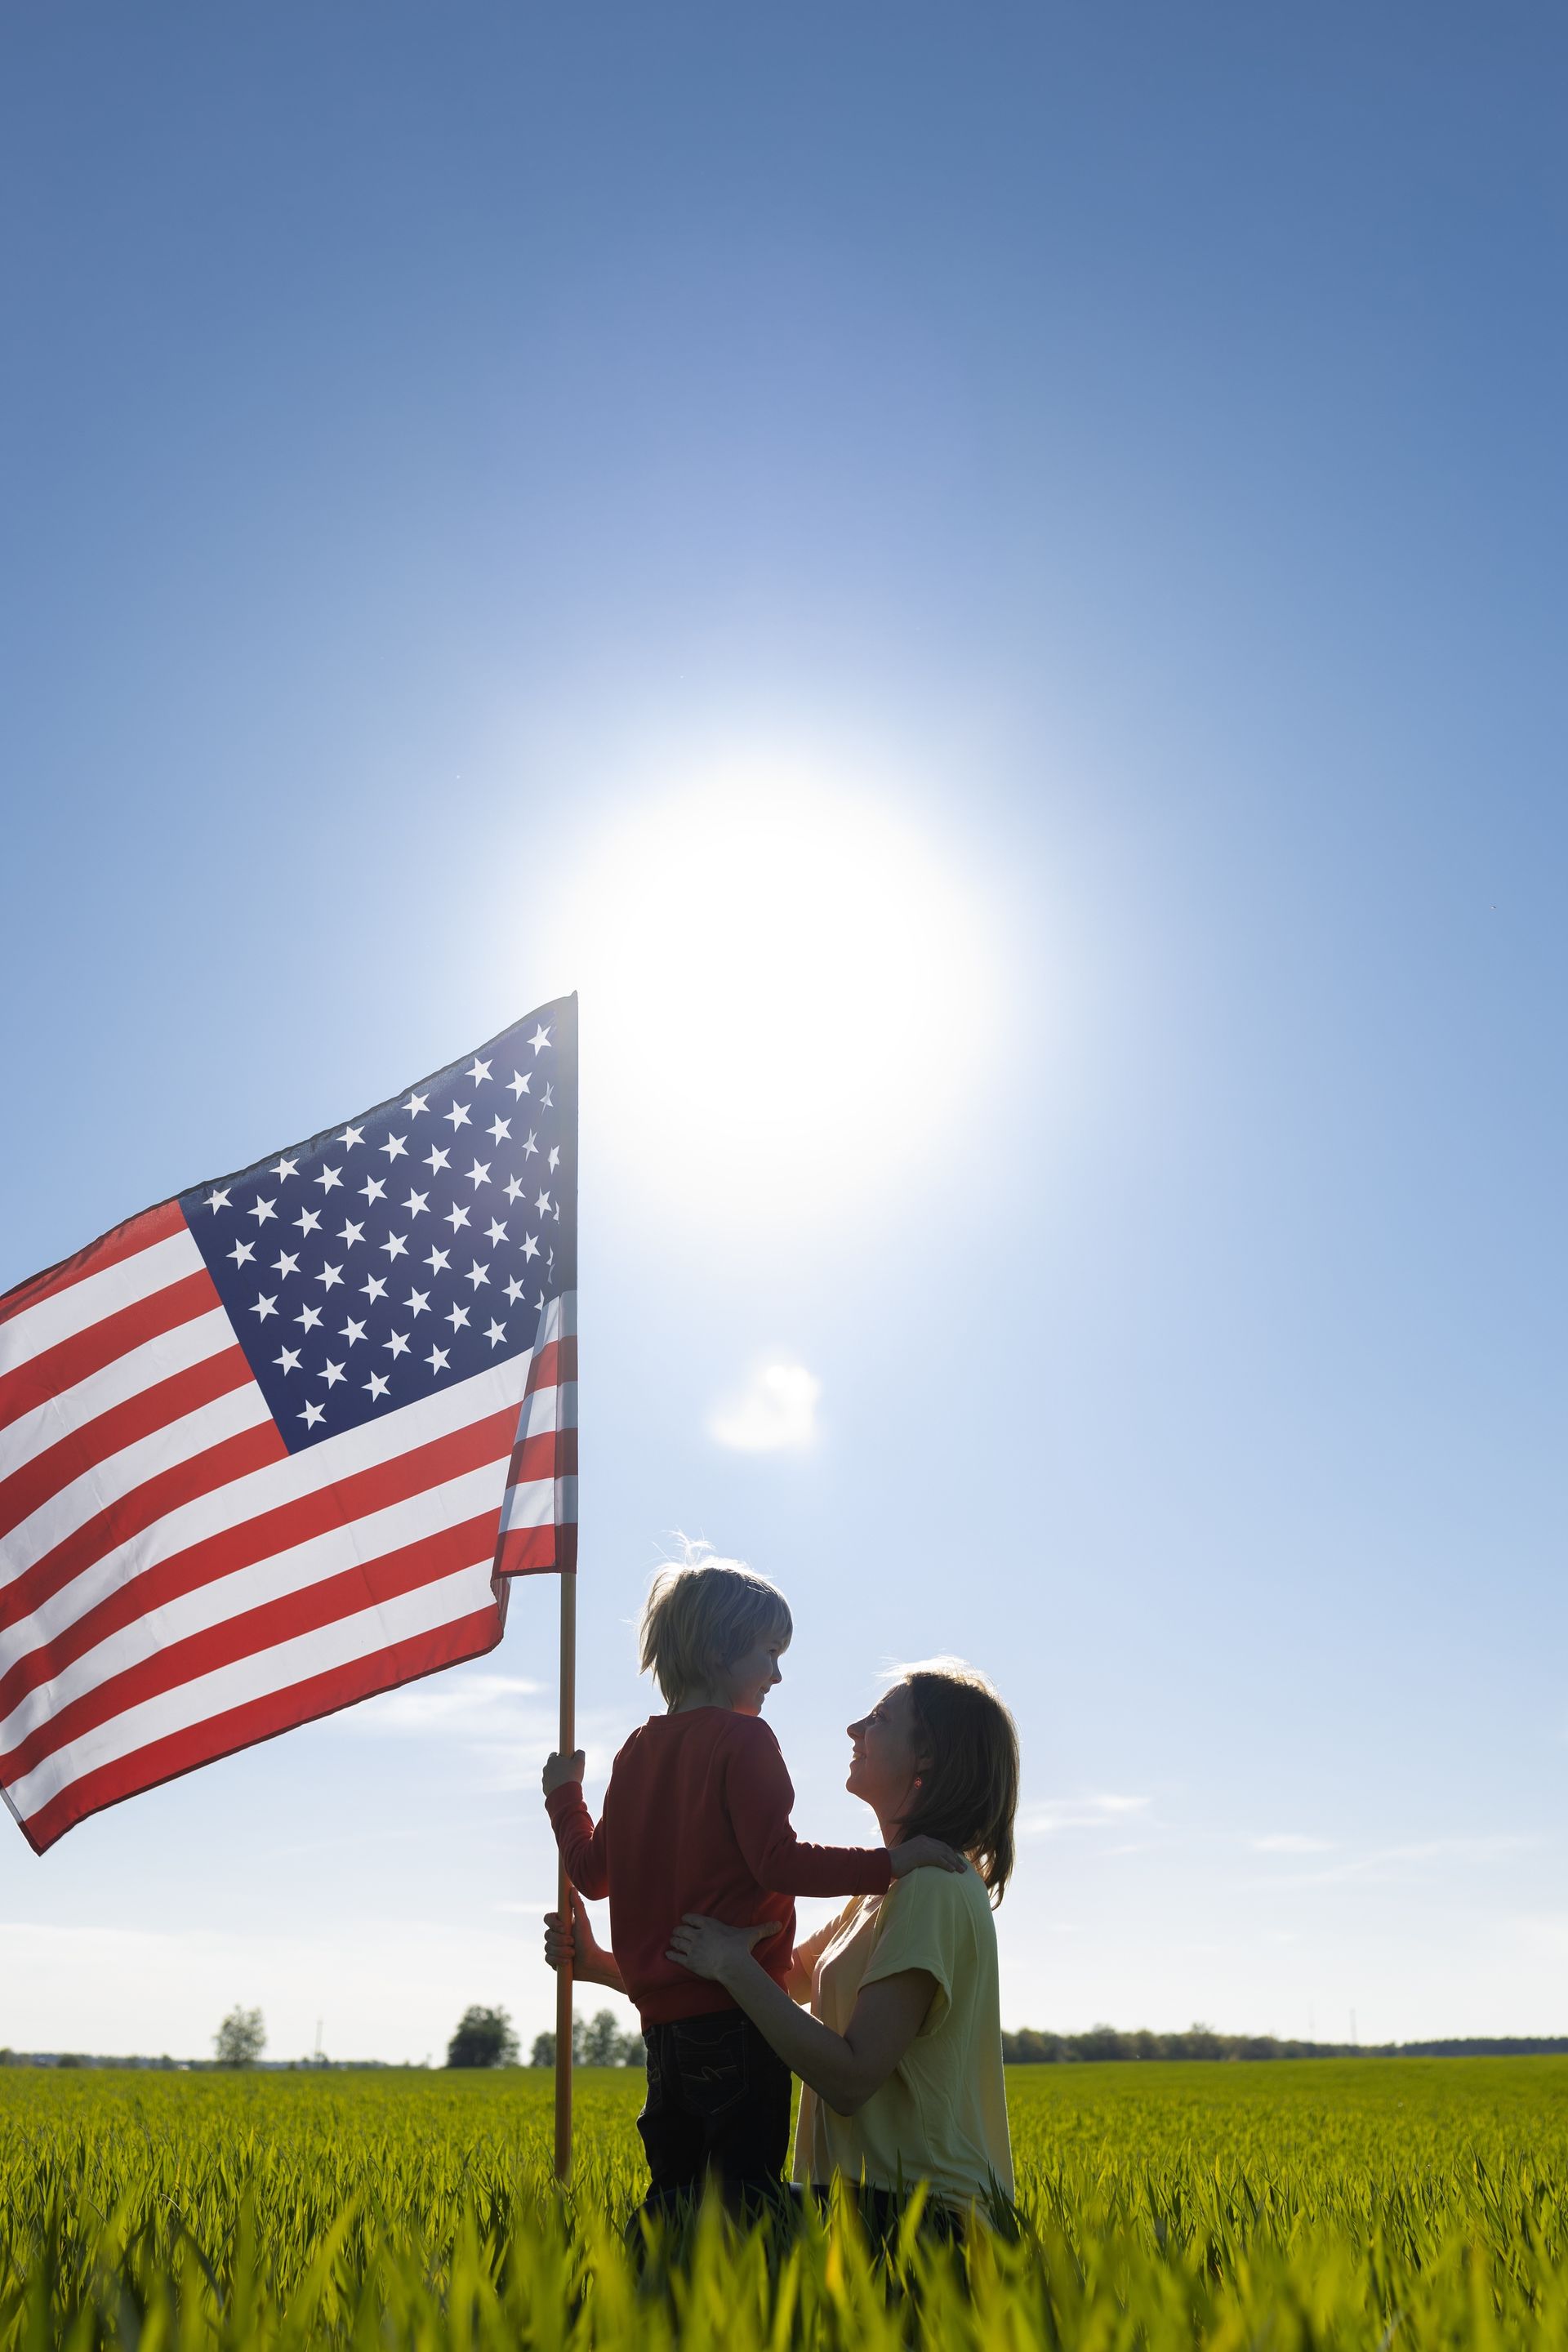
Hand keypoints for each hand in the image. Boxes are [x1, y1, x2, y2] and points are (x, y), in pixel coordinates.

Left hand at [542, 1749, 584, 1796]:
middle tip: (569, 1772)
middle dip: (560, 1768)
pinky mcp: (545, 1788)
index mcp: (552, 1759)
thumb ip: (580, 1754)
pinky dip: (556, 1786)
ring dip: (557, 1778)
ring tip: (567, 1782)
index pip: (554, 1754)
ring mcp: (544, 1779)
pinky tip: (563, 1789)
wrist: (565, 1794)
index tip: (569, 1761)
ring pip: (551, 1776)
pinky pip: (551, 1785)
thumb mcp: (580, 1762)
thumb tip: (579, 1752)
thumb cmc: (572, 1776)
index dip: (562, 1757)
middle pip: (553, 1766)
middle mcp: (546, 1768)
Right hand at [544, 1891, 612, 1984]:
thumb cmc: (589, 1940)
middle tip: (573, 1942)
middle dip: (560, 1940)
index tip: (563, 1927)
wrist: (592, 1963)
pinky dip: (558, 1960)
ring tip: (573, 1953)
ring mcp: (553, 1948)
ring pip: (547, 1947)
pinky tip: (568, 1961)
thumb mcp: (583, 1922)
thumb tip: (572, 1889)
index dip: (553, 1923)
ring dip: (561, 1951)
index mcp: (561, 1924)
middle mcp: (556, 1935)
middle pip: (547, 1934)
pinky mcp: (553, 1960)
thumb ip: (577, 1905)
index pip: (547, 1919)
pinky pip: (548, 1958)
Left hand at [665, 1912, 779, 1985]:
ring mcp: (692, 1948)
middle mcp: (697, 1934)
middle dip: (678, 1931)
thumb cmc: (739, 1948)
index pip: (692, 1918)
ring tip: (673, 1943)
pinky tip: (668, 1955)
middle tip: (677, 1933)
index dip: (687, 1920)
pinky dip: (671, 1956)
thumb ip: (763, 1929)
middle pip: (681, 1930)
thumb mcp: (750, 1935)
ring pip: (677, 1942)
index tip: (686, 1921)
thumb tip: (778, 1924)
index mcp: (709, 1925)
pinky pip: (675, 1957)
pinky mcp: (689, 1962)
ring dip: (674, 1942)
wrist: (732, 1964)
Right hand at [889, 1834, 966, 1877]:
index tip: (958, 1859)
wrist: (886, 1862)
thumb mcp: (910, 1857)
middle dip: (956, 1858)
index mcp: (922, 1839)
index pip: (941, 1845)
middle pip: (945, 1849)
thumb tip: (925, 1866)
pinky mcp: (922, 1854)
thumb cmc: (896, 1863)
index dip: (951, 1853)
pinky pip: (939, 1860)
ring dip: (955, 1863)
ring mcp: (924, 1846)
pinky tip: (952, 1871)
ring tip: (962, 1871)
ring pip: (944, 1854)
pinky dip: (947, 1865)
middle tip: (964, 1867)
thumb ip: (919, 1858)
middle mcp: (925, 1841)